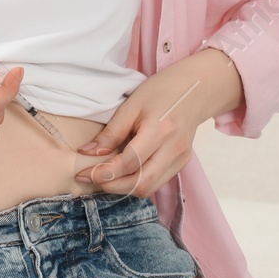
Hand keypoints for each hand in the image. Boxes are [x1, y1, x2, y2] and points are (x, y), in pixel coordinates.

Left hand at [74, 47, 241, 198]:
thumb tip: (88, 153)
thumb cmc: (161, 91)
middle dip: (112, 186)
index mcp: (160, 130)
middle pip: (141, 183)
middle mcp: (174, 148)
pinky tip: (124, 173)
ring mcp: (181, 158)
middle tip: (92, 178)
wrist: (195, 89)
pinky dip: (137, 183)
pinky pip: (157, 182)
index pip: (129, 162)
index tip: (84, 173)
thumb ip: (111, 132)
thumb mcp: (132, 105)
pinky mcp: (182, 163)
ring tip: (106, 177)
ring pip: (149, 188)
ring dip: (124, 188)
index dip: (104, 172)